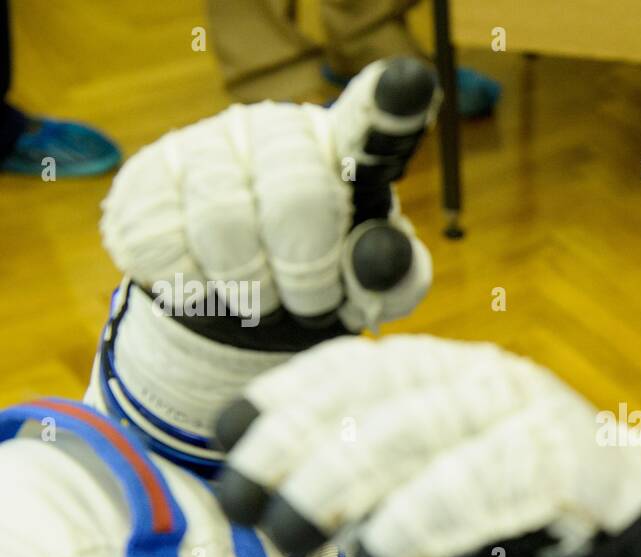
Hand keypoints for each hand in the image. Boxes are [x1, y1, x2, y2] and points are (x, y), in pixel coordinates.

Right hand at [99, 58, 434, 345]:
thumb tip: (376, 258)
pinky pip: (166, 244)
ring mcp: (204, 145)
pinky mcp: (146, 178)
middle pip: (299, 197)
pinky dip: (195, 289)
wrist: (232, 307)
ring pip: (224, 225)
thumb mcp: (368, 290)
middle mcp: (273, 130)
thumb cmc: (319, 286)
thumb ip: (394, 276)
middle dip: (309, 273)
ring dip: (251, 288)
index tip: (412, 84)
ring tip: (262, 298)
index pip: (372, 122)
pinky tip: (209, 285)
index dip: (392, 105)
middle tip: (310, 303)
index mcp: (343, 151)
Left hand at [212, 334, 640, 556]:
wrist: (624, 539)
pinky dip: (430, 515)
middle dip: (301, 448)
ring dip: (350, 482)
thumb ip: (363, 475)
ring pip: (428, 429)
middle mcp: (487, 379)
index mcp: (446, 374)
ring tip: (299, 538)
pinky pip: (497, 478)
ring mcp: (536, 413)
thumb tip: (256, 492)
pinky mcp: (579, 460)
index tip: (226, 433)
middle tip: (250, 510)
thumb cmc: (506, 515)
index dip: (288, 393)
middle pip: (380, 396)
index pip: (356, 365)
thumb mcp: (425, 483)